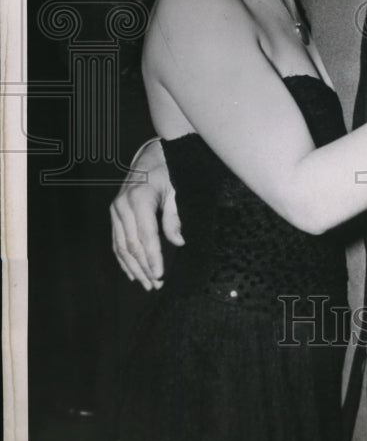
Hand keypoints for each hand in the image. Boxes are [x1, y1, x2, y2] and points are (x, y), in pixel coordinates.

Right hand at [110, 139, 183, 290]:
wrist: (150, 155)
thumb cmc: (167, 171)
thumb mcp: (176, 190)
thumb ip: (174, 216)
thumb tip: (178, 242)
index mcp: (139, 198)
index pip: (146, 236)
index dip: (153, 257)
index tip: (160, 275)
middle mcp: (122, 205)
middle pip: (132, 245)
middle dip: (144, 267)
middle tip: (156, 285)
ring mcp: (115, 209)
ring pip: (121, 246)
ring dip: (133, 267)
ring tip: (146, 284)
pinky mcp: (114, 213)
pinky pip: (116, 240)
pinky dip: (123, 258)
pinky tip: (131, 272)